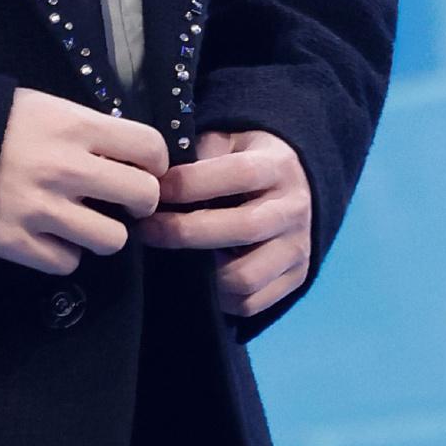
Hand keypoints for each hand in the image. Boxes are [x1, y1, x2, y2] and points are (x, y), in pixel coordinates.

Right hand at [0, 89, 167, 274]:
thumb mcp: (39, 106)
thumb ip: (82, 128)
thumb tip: (123, 152)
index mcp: (74, 126)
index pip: (149, 147)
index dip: (155, 162)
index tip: (146, 168)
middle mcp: (66, 168)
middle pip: (142, 196)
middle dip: (139, 202)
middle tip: (122, 200)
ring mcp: (42, 209)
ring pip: (111, 240)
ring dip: (102, 232)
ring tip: (82, 221)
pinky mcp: (16, 242)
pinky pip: (66, 262)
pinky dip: (62, 253)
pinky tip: (47, 235)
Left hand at [136, 124, 312, 321]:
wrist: (296, 187)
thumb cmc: (245, 162)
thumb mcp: (228, 142)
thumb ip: (199, 154)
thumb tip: (155, 180)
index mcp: (278, 166)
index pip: (238, 174)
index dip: (190, 184)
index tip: (154, 191)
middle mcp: (294, 209)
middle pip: (243, 228)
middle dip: (185, 233)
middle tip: (147, 230)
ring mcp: (298, 248)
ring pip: (246, 276)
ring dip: (200, 273)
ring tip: (172, 258)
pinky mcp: (296, 278)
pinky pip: (251, 303)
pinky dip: (217, 298)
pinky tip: (198, 277)